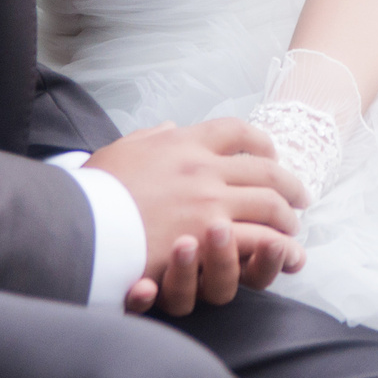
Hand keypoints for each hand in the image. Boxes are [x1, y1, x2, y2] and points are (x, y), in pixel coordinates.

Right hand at [86, 119, 306, 316]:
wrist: (78, 223)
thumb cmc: (94, 192)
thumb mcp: (120, 150)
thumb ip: (151, 136)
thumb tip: (172, 126)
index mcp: (182, 142)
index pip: (234, 131)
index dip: (260, 143)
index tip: (271, 154)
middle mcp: (202, 167)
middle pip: (264, 170)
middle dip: (288, 183)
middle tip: (299, 196)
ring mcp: (209, 201)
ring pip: (269, 204)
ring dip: (287, 217)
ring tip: (293, 228)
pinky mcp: (209, 235)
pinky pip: (258, 237)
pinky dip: (277, 245)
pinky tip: (285, 251)